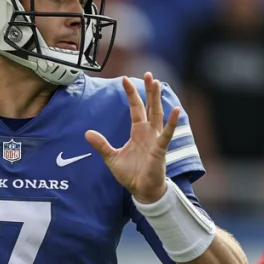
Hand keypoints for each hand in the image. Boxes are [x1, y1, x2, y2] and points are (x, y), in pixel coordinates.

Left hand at [85, 72, 179, 203]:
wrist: (141, 191)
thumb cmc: (131, 174)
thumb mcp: (112, 158)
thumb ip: (101, 145)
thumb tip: (87, 133)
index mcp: (138, 131)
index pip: (135, 108)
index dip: (131, 94)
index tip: (125, 79)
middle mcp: (148, 132)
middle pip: (149, 106)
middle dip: (149, 90)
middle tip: (149, 73)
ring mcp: (156, 139)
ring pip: (157, 114)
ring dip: (157, 99)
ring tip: (157, 83)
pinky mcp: (160, 149)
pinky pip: (167, 134)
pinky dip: (171, 122)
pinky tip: (175, 110)